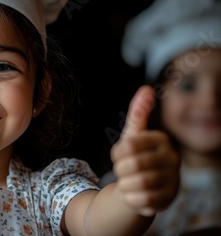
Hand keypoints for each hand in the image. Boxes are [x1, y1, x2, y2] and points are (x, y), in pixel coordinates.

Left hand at [111, 85, 179, 216]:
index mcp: (161, 140)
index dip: (117, 153)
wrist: (139, 185)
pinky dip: (130, 198)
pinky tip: (133, 194)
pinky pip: (142, 201)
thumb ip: (138, 113)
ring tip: (127, 182)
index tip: (119, 156)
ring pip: (139, 184)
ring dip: (125, 184)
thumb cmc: (135, 156)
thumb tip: (146, 89)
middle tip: (122, 171)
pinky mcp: (168, 199)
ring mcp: (173, 180)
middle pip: (134, 165)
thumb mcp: (132, 135)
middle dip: (121, 170)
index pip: (129, 145)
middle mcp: (172, 158)